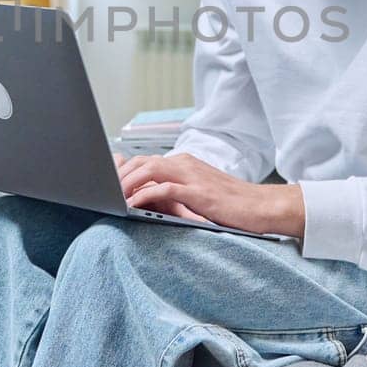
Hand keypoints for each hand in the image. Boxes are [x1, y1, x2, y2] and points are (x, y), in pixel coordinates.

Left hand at [116, 152, 305, 239]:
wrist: (261, 206)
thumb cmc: (232, 204)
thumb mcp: (200, 193)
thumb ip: (178, 191)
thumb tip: (151, 201)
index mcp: (185, 162)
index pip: (146, 160)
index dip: (125, 171)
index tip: (108, 184)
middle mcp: (186, 163)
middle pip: (142, 161)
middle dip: (120, 175)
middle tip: (104, 190)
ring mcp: (192, 175)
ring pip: (149, 169)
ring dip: (127, 182)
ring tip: (113, 196)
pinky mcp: (198, 191)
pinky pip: (164, 187)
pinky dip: (145, 194)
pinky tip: (133, 203)